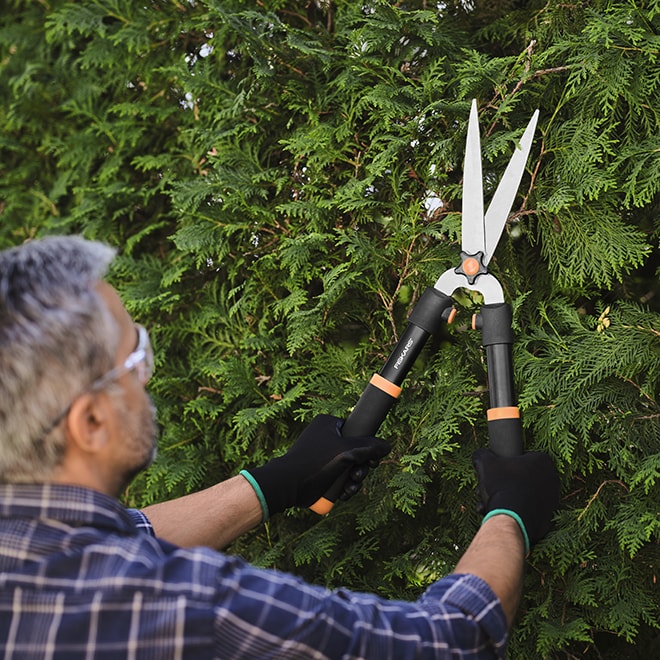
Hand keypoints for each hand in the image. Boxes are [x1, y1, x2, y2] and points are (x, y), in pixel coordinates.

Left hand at [243, 415, 389, 516]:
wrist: (287, 485)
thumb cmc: (313, 462)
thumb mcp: (346, 452)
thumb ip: (369, 447)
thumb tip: (387, 446)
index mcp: (329, 424)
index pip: (357, 431)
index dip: (367, 447)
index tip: (371, 460)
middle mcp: (325, 437)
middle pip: (356, 452)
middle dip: (361, 467)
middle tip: (358, 475)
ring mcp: (322, 455)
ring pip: (349, 466)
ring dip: (354, 479)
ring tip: (350, 487)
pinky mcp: (319, 471)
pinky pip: (340, 476)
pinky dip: (345, 485)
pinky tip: (344, 493)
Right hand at [472, 448, 559, 550]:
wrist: (512, 518)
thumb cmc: (502, 486)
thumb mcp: (485, 462)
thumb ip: (482, 454)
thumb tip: (479, 455)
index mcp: (543, 461)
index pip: (522, 456)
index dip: (505, 462)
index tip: (495, 470)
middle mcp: (552, 479)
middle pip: (523, 476)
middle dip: (505, 481)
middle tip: (490, 486)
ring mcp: (552, 500)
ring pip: (524, 494)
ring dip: (507, 496)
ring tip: (489, 502)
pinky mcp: (548, 517)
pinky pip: (527, 509)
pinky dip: (515, 510)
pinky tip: (498, 512)